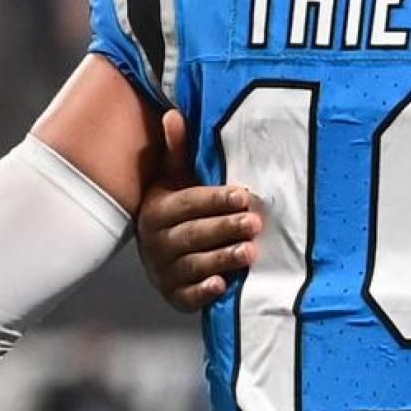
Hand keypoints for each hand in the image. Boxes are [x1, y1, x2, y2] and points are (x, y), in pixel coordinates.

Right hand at [136, 108, 261, 311]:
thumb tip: (172, 114)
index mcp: (157, 210)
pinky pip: (187, 297)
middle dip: (225, 228)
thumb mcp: (174, 179)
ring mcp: (164, 272)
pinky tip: (221, 286)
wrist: (161, 253)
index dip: (216, 199)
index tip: (243, 194)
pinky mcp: (175, 296)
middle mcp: (156, 243)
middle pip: (193, 234)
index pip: (188, 203)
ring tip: (249, 252)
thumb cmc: (178, 209)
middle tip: (254, 223)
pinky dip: (203, 293)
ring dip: (221, 259)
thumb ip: (178, 151)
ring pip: (194, 265)